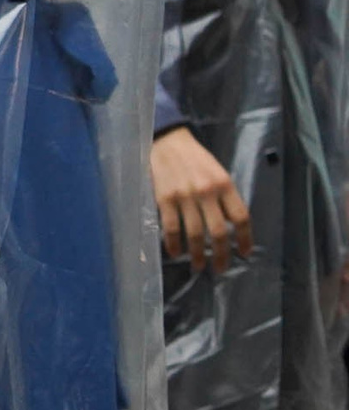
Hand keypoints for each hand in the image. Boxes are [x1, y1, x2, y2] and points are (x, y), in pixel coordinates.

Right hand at [152, 125, 251, 272]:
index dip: (245, 239)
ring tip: (198, 266)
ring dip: (197, 254)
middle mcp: (207, 192)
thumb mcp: (217, 173)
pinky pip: (171, 227)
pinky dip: (173, 243)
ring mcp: (184, 196)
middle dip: (221, 254)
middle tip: (220, 268)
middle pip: (219, 231)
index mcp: (224, 184)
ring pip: (196, 234)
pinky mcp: (165, 198)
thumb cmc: (195, 158)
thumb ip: (224, 197)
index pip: (241, 217)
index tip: (244, 253)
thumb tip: (230, 226)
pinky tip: (175, 252)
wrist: (167, 141)